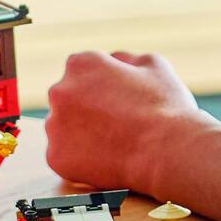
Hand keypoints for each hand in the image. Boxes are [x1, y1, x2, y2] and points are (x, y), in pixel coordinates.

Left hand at [43, 52, 204, 194]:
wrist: (167, 151)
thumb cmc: (165, 106)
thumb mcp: (154, 66)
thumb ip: (125, 59)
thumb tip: (113, 60)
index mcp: (80, 64)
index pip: (81, 73)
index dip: (102, 88)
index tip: (119, 102)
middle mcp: (59, 91)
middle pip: (67, 100)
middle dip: (85, 110)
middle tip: (116, 126)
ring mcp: (53, 125)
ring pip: (62, 129)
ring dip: (80, 135)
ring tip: (113, 145)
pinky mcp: (55, 156)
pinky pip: (63, 157)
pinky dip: (79, 160)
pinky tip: (105, 161)